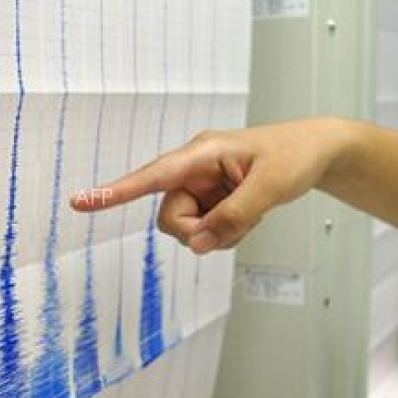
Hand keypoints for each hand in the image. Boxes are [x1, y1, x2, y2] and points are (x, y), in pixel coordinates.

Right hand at [70, 117, 355, 254]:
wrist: (316, 153)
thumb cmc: (295, 156)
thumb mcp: (270, 188)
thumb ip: (233, 218)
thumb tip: (199, 244)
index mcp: (202, 153)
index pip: (152, 176)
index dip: (115, 192)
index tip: (81, 202)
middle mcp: (193, 170)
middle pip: (171, 218)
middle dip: (201, 232)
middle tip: (239, 223)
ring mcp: (201, 187)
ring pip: (188, 230)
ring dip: (220, 234)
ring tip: (251, 214)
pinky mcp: (210, 201)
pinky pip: (205, 232)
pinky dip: (227, 234)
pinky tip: (248, 217)